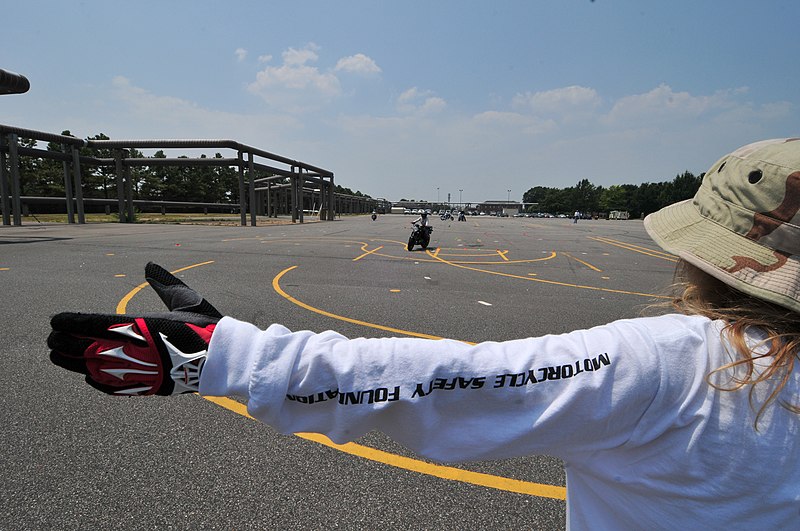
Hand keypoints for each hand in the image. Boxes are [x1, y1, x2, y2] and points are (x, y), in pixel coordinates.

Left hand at [48, 262, 221, 395]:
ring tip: (57, 357)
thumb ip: (165, 283)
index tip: (55, 320)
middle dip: (65, 342)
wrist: (222, 358)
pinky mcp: (147, 386)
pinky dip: (97, 382)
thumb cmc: (205, 326)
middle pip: (88, 347)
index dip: (71, 322)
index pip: (94, 323)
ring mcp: (139, 370)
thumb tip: (150, 265)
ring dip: (73, 363)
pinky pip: (114, 386)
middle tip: (51, 339)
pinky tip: (87, 377)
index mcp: (141, 325)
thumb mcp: (186, 299)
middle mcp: (135, 348)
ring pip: (95, 368)